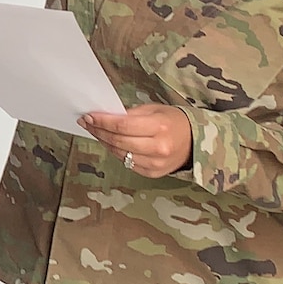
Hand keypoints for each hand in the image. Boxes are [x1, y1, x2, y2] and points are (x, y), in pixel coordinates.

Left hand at [78, 105, 193, 179]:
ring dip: (105, 142)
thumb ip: (130, 114)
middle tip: (87, 123)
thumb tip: (105, 117)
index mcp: (160, 127)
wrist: (195, 141)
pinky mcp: (153, 173)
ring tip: (96, 132)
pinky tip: (111, 143)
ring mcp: (156, 163)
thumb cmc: (173, 122)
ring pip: (120, 154)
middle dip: (99, 131)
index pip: (122, 126)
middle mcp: (158, 147)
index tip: (88, 116)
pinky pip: (127, 163)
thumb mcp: (154, 110)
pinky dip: (117, 153)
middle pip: (118, 141)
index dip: (102, 122)